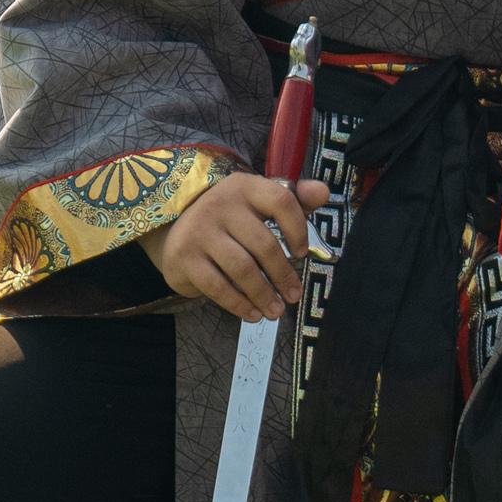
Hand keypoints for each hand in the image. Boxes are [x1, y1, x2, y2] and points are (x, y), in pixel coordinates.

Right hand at [149, 171, 329, 321]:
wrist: (178, 230)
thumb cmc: (231, 219)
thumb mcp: (259, 203)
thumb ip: (295, 200)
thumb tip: (324, 192)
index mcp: (245, 187)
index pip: (280, 201)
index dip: (297, 228)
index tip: (303, 252)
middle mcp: (220, 204)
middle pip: (263, 243)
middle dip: (283, 275)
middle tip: (293, 296)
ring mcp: (200, 231)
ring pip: (242, 268)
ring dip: (263, 294)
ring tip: (276, 311)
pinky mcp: (185, 257)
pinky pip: (217, 286)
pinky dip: (238, 304)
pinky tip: (252, 313)